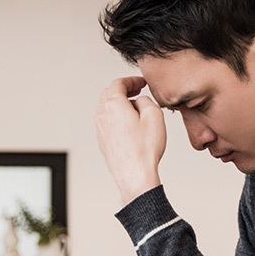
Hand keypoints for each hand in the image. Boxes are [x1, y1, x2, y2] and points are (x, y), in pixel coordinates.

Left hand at [95, 75, 166, 205]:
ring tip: (136, 107)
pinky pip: (107, 121)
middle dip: (124, 89)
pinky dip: (116, 116)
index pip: (118, 83)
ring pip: (107, 108)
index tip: (141, 82)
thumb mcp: (154, 115)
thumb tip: (139, 101)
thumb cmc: (144, 149)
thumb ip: (146, 100)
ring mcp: (100, 129)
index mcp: (113, 105)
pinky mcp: (102, 141)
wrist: (135, 175)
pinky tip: (130, 123)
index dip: (131, 80)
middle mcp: (102, 115)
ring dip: (120, 103)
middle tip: (138, 90)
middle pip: (109, 93)